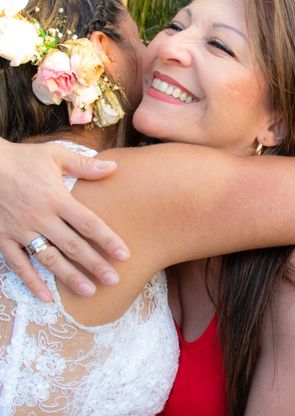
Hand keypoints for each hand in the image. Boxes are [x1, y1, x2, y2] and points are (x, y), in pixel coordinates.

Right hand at [0, 139, 128, 301]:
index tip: (124, 255)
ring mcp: (21, 230)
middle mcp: (40, 218)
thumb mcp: (55, 155)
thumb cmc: (22, 159)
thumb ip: (84, 165)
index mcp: (56, 198)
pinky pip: (17, 264)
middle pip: (72, 246)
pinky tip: (46, 296)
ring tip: (89, 291)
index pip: (88, 224)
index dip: (108, 240)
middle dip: (94, 264)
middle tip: (113, 280)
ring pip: (48, 259)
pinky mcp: (2, 238)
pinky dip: (31, 281)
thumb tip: (113, 168)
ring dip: (69, 276)